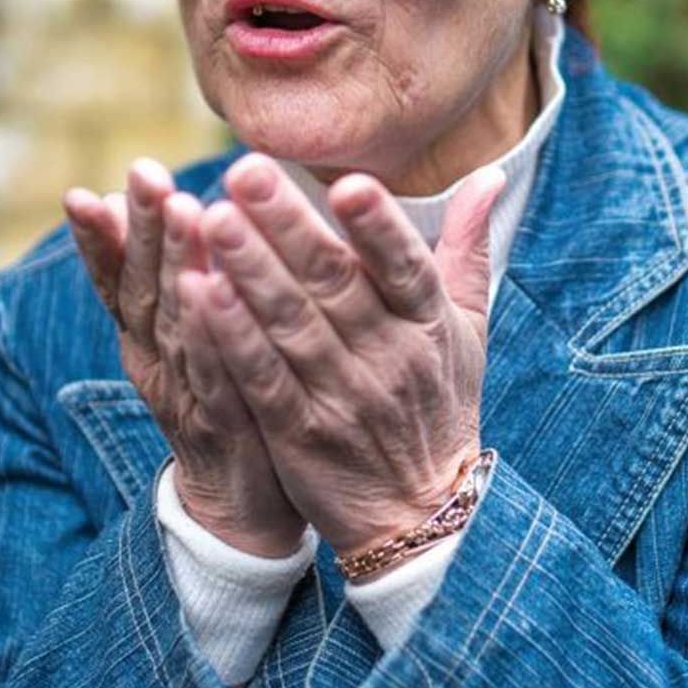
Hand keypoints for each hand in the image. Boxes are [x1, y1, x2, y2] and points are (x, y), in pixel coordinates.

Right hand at [64, 160, 304, 555]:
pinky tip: (211, 294)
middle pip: (141, 291)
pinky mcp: (224, 426)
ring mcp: (186, 396)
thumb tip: (134, 204)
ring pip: (176, 324)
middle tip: (144, 172)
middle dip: (142, 229)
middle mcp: (154, 365)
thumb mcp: (184, 339)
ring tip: (184, 209)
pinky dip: (209, 333)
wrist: (243, 508)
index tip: (84, 192)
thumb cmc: (221, 403)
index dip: (98, 240)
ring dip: (177, 265)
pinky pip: (213, 374)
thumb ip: (164, 277)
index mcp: (144, 341)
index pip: (116, 282)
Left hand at [174, 153, 502, 557]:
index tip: (349, 182)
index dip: (379, 228)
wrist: (420, 515)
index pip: (406, 267)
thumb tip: (489, 172)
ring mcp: (342, 398)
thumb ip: (468, 246)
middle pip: (335, 285)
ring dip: (249, 272)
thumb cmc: (439, 403)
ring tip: (212, 220)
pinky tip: (199, 296)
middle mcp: (389, 358)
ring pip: (292, 326)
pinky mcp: (298, 433)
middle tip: (246, 171)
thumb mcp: (467, 328)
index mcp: (429, 325)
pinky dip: (230, 339)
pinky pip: (261, 380)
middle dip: (288, 226)